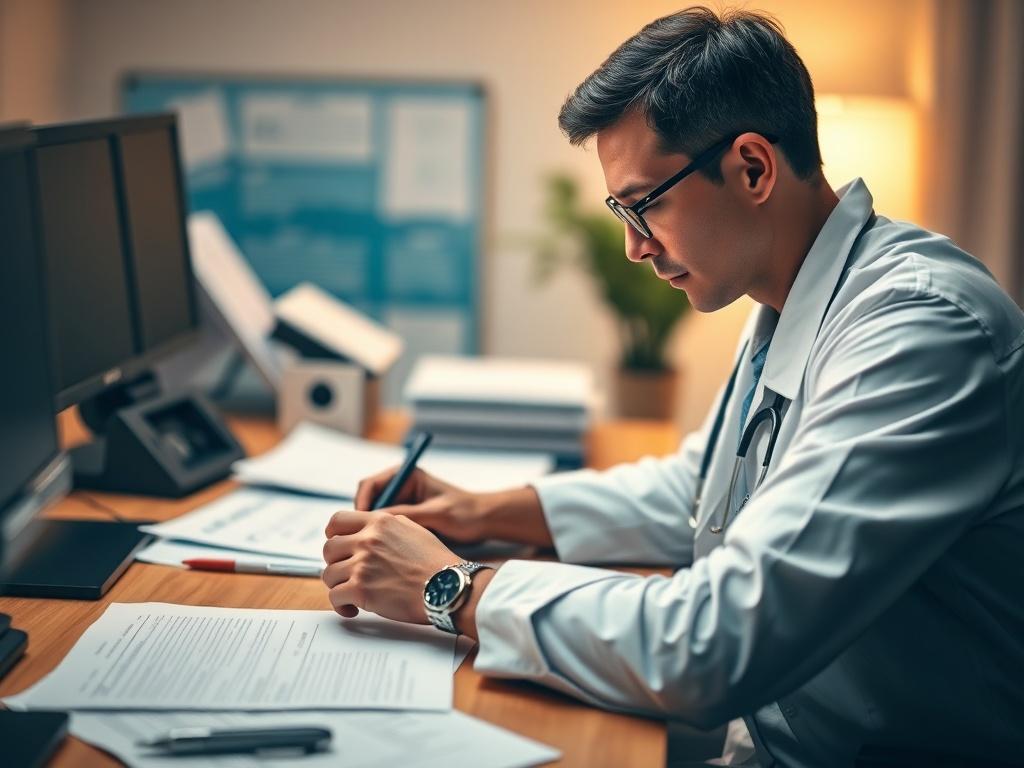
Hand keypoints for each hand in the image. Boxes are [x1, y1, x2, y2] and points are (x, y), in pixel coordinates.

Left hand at [322, 510, 457, 622]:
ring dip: (339, 585)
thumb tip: (368, 531)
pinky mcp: (361, 589)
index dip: (333, 534)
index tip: (337, 545)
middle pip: (329, 548)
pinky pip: (335, 596)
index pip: (338, 520)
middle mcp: (368, 540)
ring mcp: (362, 564)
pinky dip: (341, 605)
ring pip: (329, 574)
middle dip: (335, 562)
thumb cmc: (435, 563)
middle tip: (346, 573)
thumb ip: (386, 527)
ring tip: (352, 594)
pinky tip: (353, 608)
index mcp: (380, 523)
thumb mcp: (412, 530)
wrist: (447, 587)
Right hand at [354, 466, 487, 542]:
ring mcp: (402, 503)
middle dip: (362, 522)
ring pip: (373, 518)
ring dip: (370, 532)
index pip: (370, 486)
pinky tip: (383, 554)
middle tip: (361, 543)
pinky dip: (381, 539)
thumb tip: (375, 520)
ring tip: (370, 551)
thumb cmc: (464, 513)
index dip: (361, 505)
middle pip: (367, 502)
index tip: (361, 525)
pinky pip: (384, 528)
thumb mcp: (434, 514)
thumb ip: (406, 515)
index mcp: (406, 476)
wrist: (483, 521)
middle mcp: (401, 487)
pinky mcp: (405, 519)